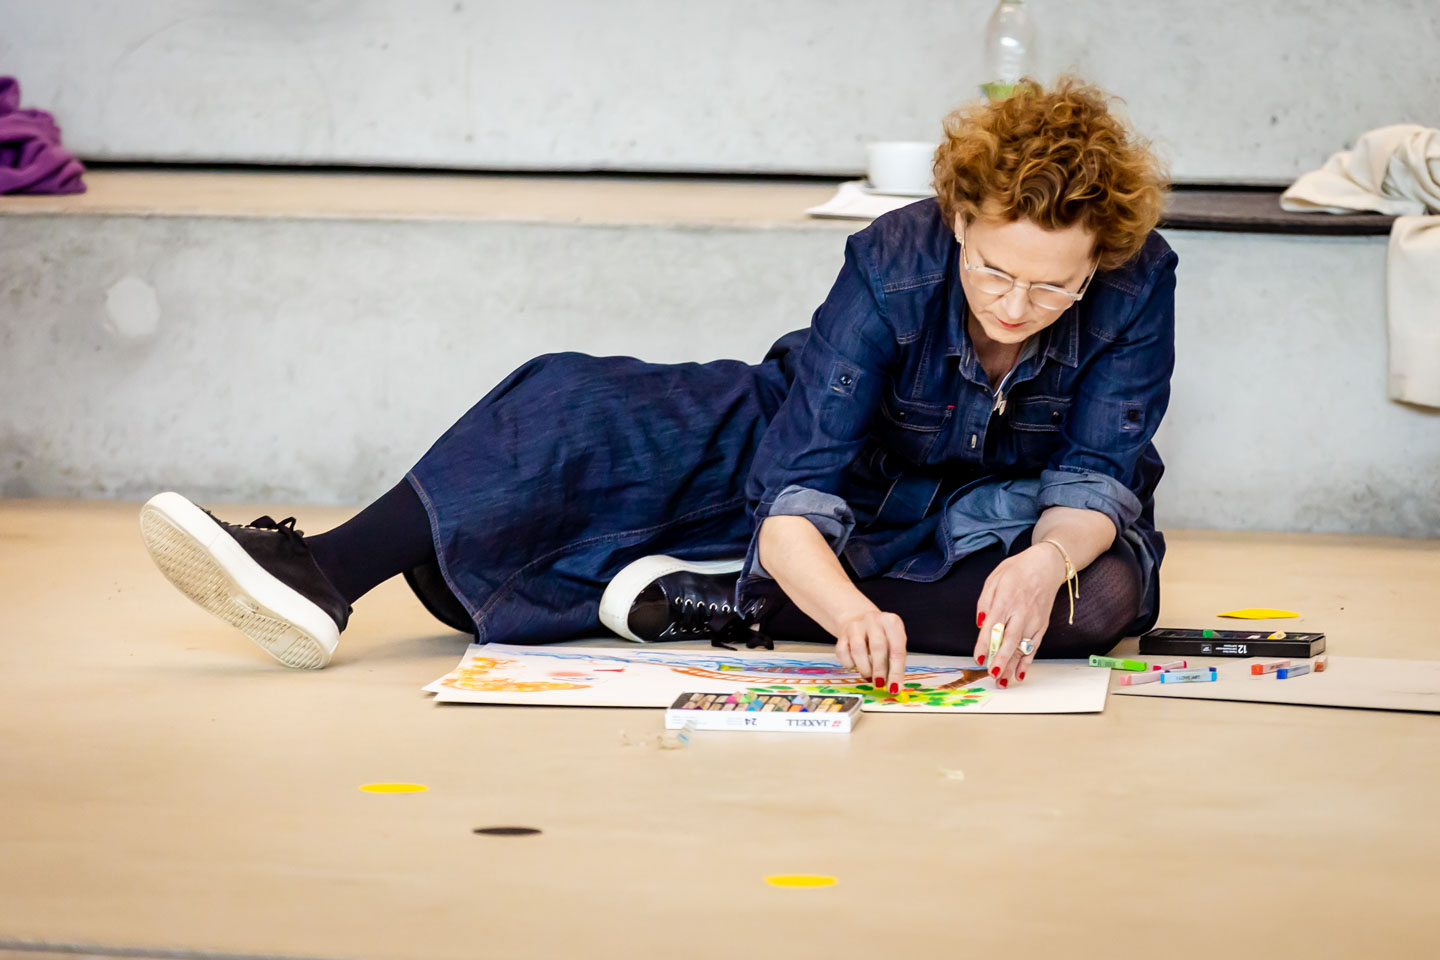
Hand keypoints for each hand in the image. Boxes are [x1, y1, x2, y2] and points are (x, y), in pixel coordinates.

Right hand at [834, 609, 907, 693]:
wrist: (857, 618)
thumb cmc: (880, 635)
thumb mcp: (893, 641)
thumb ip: (895, 661)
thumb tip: (893, 685)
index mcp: (891, 622)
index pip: (897, 649)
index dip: (896, 671)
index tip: (894, 688)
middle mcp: (873, 620)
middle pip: (878, 647)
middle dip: (879, 670)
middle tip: (879, 684)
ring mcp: (856, 626)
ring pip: (858, 650)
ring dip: (864, 668)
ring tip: (868, 675)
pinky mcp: (842, 633)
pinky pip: (843, 653)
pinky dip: (849, 664)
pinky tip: (855, 664)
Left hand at [973, 546, 1067, 687]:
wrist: (1046, 566)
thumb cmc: (1016, 571)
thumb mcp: (993, 579)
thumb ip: (984, 602)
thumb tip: (980, 624)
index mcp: (1006, 599)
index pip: (993, 626)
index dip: (985, 644)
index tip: (978, 658)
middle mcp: (1021, 612)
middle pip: (1010, 640)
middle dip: (1001, 659)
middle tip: (992, 675)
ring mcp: (1034, 620)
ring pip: (1022, 647)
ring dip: (1012, 666)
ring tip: (1002, 682)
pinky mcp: (1043, 625)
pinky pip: (1034, 647)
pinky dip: (1027, 662)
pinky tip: (1020, 674)